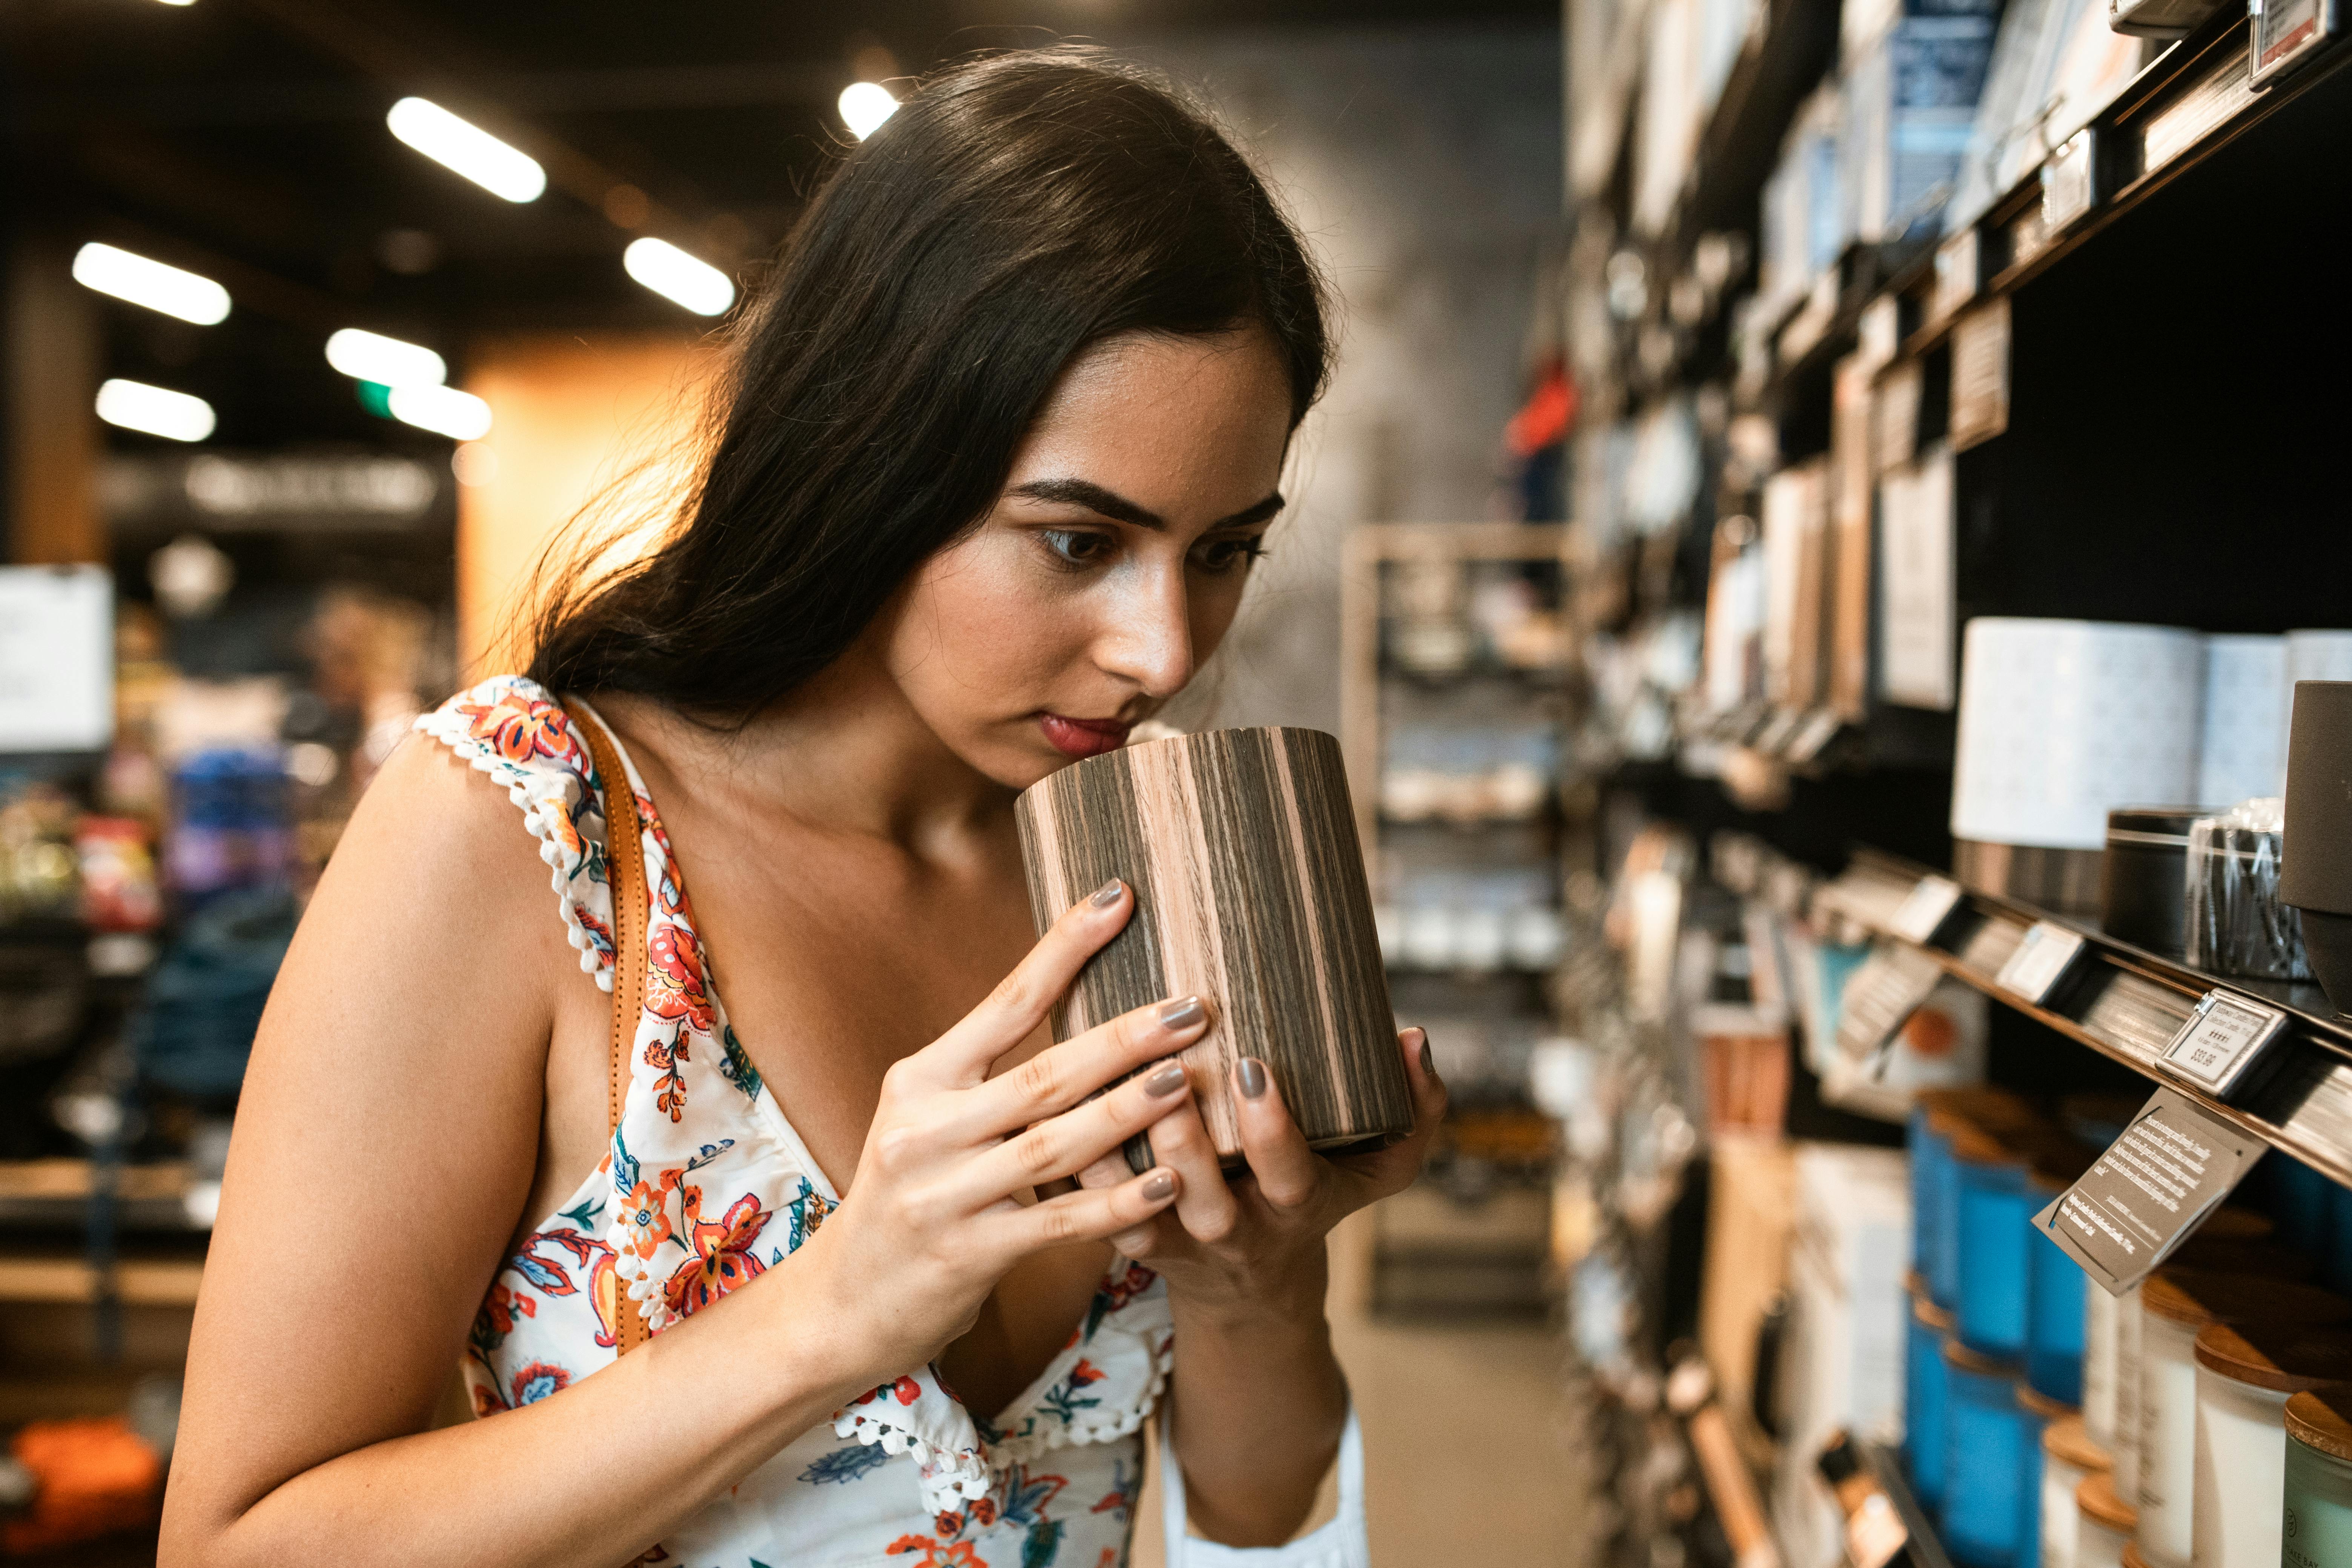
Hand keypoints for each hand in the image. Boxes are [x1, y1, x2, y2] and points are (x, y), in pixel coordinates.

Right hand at [794, 881, 1205, 1383]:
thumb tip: (1088, 1023)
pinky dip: (1116, 1204)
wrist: (841, 1304)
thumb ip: (989, 1079)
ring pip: (1054, 1146)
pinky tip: (1168, 1183)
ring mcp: (944, 1196)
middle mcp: (924, 1131)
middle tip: (1193, 1008)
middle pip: (1041, 1074)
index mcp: (920, 1082)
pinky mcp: (967, 1255)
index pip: (1005, 1003)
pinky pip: (1057, 1223)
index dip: (1064, 949)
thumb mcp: (928, 1123)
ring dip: (1127, 1113)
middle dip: (1123, 1038)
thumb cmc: (910, 1198)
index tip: (1120, 898)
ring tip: (1185, 1080)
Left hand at [1078, 1026, 1446, 1317]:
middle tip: (1168, 1075)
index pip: (1289, 1173)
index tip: (1255, 1068)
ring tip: (1102, 1089)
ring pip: (1141, 1212)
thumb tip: (1413, 1037)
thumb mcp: (1379, 1165)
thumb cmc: (1320, 1196)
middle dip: (1188, 1145)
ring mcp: (1178, 1242)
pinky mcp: (1131, 1241)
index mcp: (1297, 1206)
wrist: (1256, 1290)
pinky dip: (1074, 1172)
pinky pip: (1094, 1213)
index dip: (1273, 1129)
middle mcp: (1236, 1232)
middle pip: (1209, 1205)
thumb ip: (1415, 1108)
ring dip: (1119, 1156)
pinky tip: (1054, 1115)